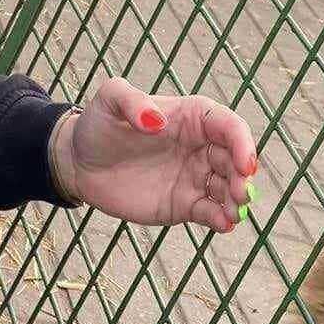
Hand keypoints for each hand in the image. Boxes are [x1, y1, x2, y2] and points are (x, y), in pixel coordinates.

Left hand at [52, 79, 257, 232]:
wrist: (80, 163)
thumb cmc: (98, 124)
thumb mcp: (109, 99)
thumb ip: (130, 101)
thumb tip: (155, 120)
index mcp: (192, 117)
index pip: (229, 126)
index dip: (243, 143)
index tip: (243, 163)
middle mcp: (199, 147)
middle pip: (234, 160)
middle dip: (242, 177)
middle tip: (240, 193)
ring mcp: (194, 177)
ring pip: (228, 188)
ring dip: (237, 200)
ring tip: (234, 212)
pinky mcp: (184, 204)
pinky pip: (210, 212)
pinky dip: (221, 219)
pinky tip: (223, 224)